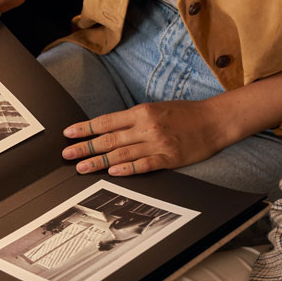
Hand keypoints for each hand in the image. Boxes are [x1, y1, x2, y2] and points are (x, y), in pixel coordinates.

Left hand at [61, 98, 225, 175]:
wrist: (214, 120)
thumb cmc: (185, 113)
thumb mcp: (156, 108)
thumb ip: (134, 118)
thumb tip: (110, 128)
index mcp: (141, 112)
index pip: (106, 121)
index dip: (86, 128)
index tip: (69, 133)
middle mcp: (146, 127)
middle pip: (109, 138)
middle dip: (85, 147)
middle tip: (67, 155)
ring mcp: (157, 143)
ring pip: (122, 153)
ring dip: (100, 161)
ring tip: (82, 168)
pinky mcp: (169, 157)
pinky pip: (145, 164)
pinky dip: (128, 169)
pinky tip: (114, 172)